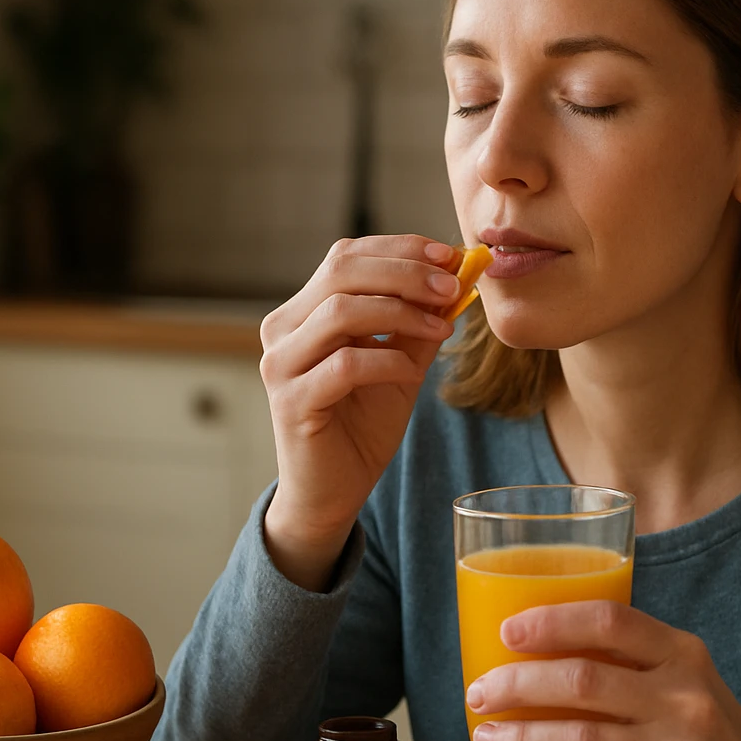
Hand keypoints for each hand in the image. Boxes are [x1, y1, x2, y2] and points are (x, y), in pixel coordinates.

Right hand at [259, 235, 461, 590]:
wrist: (332, 491)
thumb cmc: (362, 424)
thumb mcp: (400, 363)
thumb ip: (419, 322)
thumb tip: (459, 279)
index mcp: (303, 311)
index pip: (346, 256)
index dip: (399, 249)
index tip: (449, 255)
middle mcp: (283, 329)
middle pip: (342, 271)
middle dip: (405, 273)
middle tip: (452, 287)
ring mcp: (281, 364)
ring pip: (341, 311)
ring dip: (402, 313)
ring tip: (442, 328)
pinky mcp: (291, 401)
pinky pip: (346, 365)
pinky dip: (388, 360)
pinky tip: (414, 372)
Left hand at [465, 601, 740, 740]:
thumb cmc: (704, 728)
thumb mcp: (684, 678)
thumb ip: (628, 661)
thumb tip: (531, 652)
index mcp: (683, 655)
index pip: (612, 620)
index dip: (553, 621)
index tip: (509, 631)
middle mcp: (683, 701)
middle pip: (583, 680)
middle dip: (518, 685)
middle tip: (481, 692)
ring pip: (577, 739)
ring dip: (519, 738)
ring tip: (485, 737)